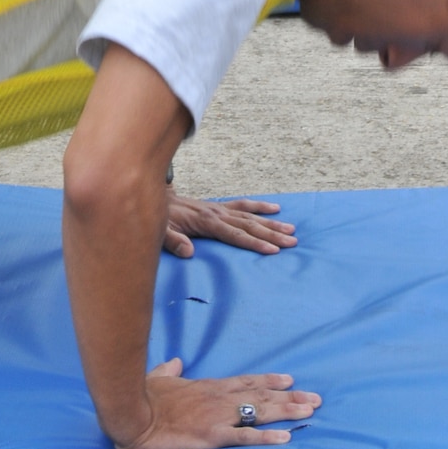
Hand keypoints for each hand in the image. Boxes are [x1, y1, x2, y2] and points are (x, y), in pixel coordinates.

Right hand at [113, 358, 319, 448]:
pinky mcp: (211, 434)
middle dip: (289, 397)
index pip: (245, 382)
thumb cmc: (143, 396)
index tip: (289, 379)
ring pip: (259, 412)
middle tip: (315, 398)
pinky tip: (285, 438)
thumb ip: (170, 371)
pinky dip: (266, 438)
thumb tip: (176, 361)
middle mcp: (218, 397)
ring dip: (286, 411)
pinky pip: (244, 437)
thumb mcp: (158, 378)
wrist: (133, 413)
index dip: (269, 381)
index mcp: (207, 387)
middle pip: (260, 395)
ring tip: (310, 411)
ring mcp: (216, 415)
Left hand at [164, 193, 296, 257]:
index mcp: (206, 222)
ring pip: (250, 215)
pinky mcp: (218, 207)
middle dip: (271, 234)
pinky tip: (274, 209)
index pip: (235, 235)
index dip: (254, 243)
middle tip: (292, 242)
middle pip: (249, 225)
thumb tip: (189, 252)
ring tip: (291, 229)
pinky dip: (259, 206)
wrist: (155, 196)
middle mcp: (216, 213)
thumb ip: (173, 241)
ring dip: (271, 222)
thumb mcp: (160, 232)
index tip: (272, 250)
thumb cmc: (160, 218)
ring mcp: (219, 208)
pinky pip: (243, 205)